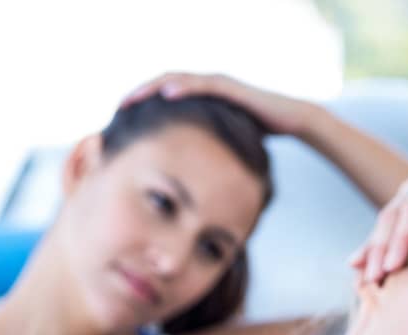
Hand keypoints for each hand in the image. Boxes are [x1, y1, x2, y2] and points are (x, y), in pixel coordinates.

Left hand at [120, 72, 311, 137]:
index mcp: (200, 100)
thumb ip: (206, 152)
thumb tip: (189, 181)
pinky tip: (167, 94)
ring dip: (152, 88)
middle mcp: (205, 86)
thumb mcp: (224, 145)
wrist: (290, 119)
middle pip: (163, 85)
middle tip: (118, 108)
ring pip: (177, 80)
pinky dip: (183, 87)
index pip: (164, 98)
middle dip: (139, 95)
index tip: (122, 120)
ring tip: (132, 98)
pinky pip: (202, 84)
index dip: (142, 106)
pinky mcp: (230, 87)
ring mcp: (217, 84)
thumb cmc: (259, 134)